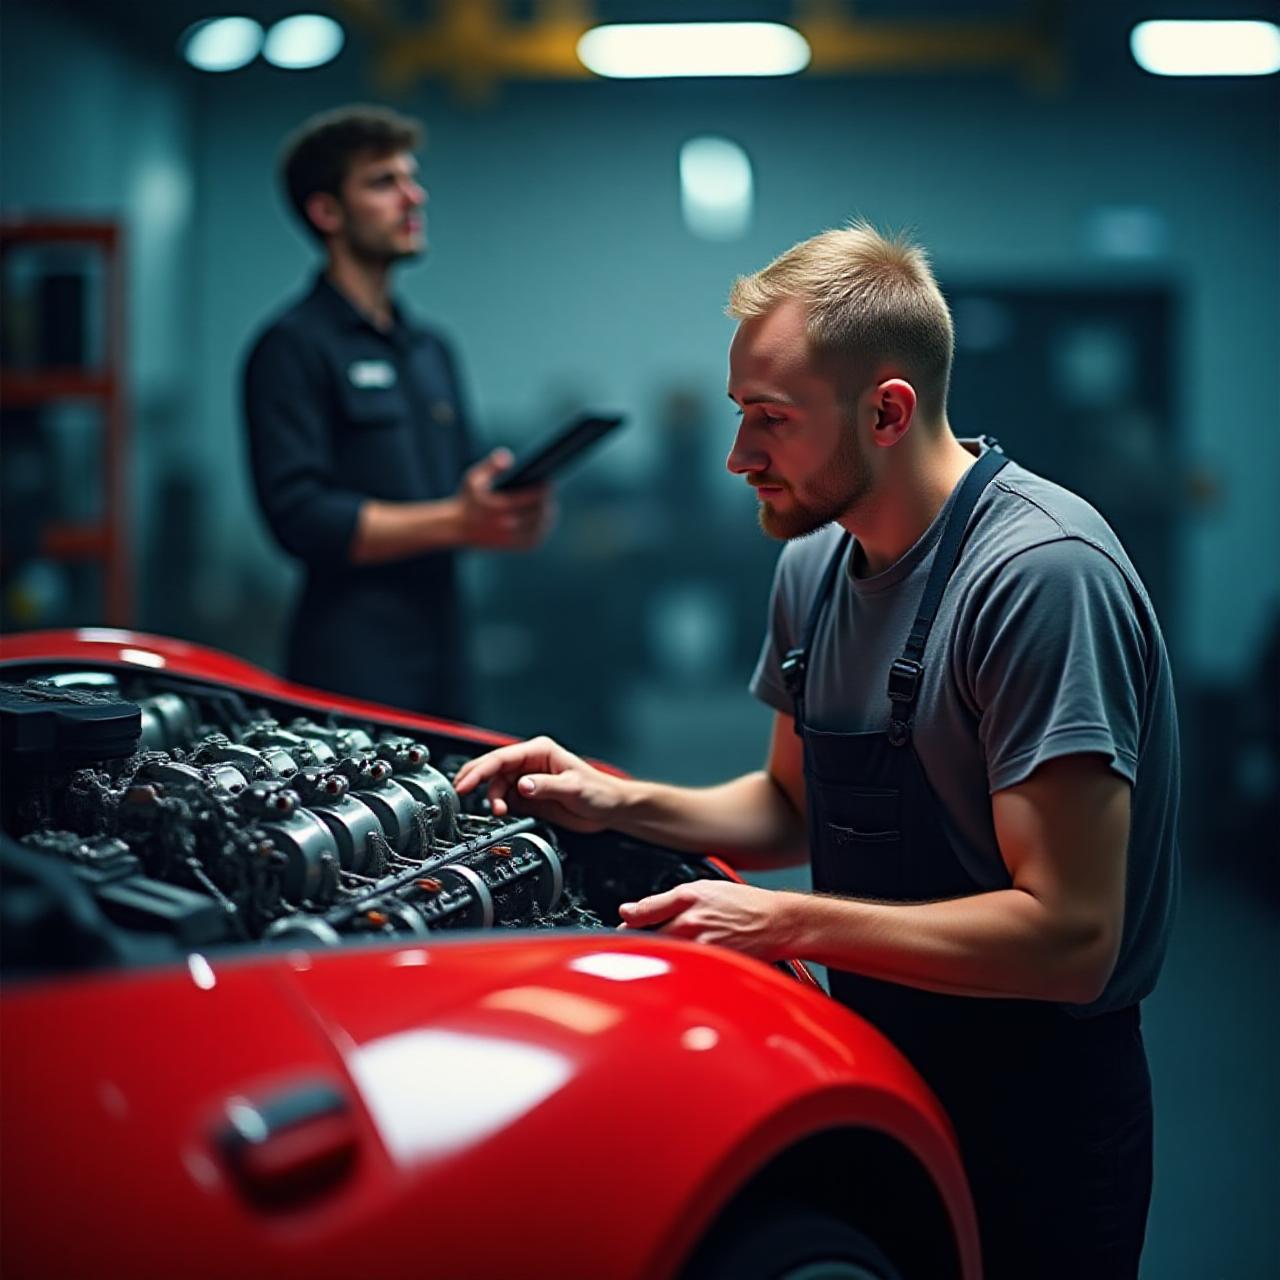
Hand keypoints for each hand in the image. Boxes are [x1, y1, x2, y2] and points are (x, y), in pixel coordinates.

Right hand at [452, 735, 625, 832]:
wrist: (610, 809)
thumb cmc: (599, 791)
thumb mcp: (573, 788)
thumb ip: (545, 787)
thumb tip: (521, 786)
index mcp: (539, 751)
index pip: (501, 758)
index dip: (480, 770)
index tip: (465, 784)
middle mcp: (530, 763)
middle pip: (493, 769)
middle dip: (475, 780)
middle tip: (460, 794)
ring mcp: (528, 780)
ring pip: (497, 786)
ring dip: (492, 799)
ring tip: (499, 812)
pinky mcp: (530, 797)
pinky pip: (506, 799)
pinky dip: (499, 807)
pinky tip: (502, 814)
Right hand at [455, 449, 556, 550]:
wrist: (457, 527)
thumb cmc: (468, 499)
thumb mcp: (474, 478)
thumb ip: (492, 465)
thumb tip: (508, 455)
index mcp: (498, 507)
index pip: (530, 497)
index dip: (543, 489)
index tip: (548, 481)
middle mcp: (506, 525)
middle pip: (539, 512)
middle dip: (547, 500)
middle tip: (550, 490)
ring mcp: (511, 538)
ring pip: (540, 526)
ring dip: (548, 514)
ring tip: (548, 502)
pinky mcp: (514, 547)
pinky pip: (536, 538)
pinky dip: (542, 528)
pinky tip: (544, 517)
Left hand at [618, 881, 799, 960]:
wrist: (777, 922)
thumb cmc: (743, 904)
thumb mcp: (704, 888)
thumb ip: (664, 900)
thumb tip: (629, 910)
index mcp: (687, 898)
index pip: (643, 913)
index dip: (628, 922)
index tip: (622, 928)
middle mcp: (691, 922)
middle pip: (650, 938)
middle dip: (639, 944)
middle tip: (634, 949)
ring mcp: (701, 946)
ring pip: (666, 956)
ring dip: (657, 960)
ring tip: (657, 963)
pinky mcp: (713, 966)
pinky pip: (686, 971)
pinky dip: (678, 972)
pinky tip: (680, 972)